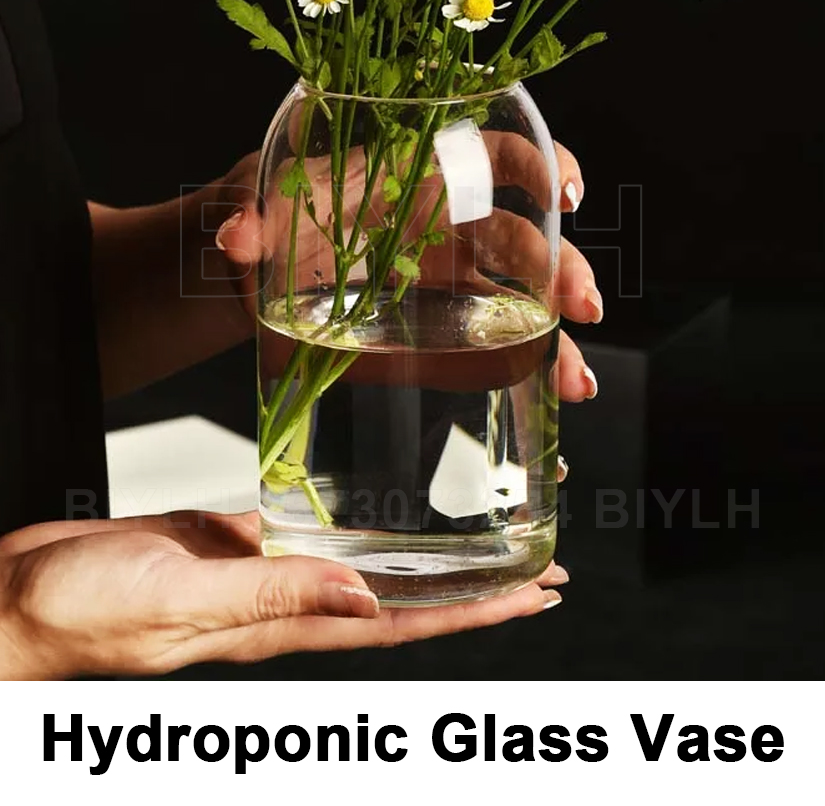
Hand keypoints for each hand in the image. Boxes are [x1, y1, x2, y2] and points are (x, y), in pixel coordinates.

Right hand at [0, 512, 568, 678]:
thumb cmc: (83, 609)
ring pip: (357, 567)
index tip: (536, 598)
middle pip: (396, 602)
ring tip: (474, 542)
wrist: (20, 598)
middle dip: (470, 592)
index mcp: (276, 625)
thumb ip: (269, 597)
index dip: (472, 616)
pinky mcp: (229, 541)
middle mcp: (279, 604)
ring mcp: (256, 573)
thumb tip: (365, 598)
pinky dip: (349, 526)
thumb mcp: (178, 601)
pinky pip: (306, 534)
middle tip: (538, 572)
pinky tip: (370, 510)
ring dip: (419, 559)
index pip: (398, 627)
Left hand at [215, 139, 600, 401]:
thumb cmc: (261, 217)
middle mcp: (443, 227)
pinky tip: (550, 399)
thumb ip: (246, 215)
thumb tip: (235, 237)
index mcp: (414, 178)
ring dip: (557, 337)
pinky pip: (489, 348)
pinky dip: (524, 372)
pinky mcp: (434, 332)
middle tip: (580, 307)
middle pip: (523, 239)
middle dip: (563, 269)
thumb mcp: (251, 206)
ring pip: (518, 301)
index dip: (539, 168)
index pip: (494, 156)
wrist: (244, 273)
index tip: (566, 197)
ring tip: (576, 381)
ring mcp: (444, 283)